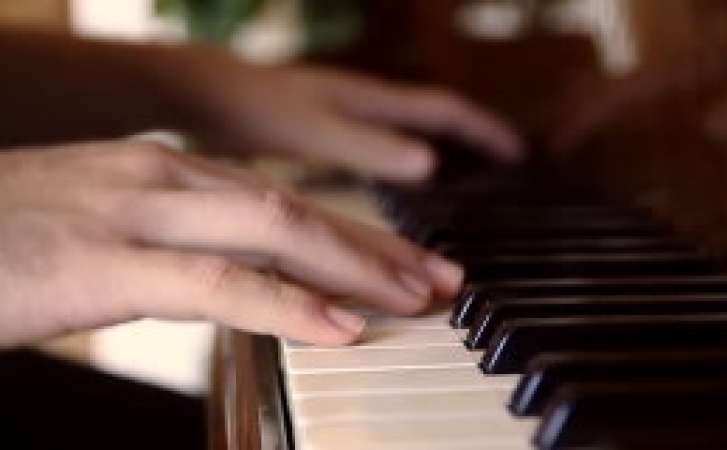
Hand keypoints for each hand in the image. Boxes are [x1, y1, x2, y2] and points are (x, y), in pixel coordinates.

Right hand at [0, 141, 462, 346]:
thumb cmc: (2, 240)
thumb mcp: (103, 232)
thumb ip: (171, 248)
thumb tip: (230, 281)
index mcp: (161, 172)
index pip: (281, 196)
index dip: (351, 230)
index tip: (404, 259)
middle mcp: (160, 179)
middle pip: (296, 207)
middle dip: (375, 243)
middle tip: (439, 275)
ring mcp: (134, 214)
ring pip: (274, 231)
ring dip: (354, 266)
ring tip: (417, 298)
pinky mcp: (107, 263)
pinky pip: (220, 283)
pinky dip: (288, 304)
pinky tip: (341, 329)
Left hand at [177, 55, 522, 181]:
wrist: (202, 92)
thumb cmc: (253, 105)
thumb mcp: (314, 130)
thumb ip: (367, 147)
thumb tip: (429, 164)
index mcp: (369, 100)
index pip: (443, 110)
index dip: (483, 130)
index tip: (519, 152)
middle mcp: (363, 104)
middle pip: (433, 121)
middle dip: (470, 146)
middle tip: (503, 171)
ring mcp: (343, 115)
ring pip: (405, 136)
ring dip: (437, 159)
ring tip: (461, 185)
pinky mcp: (322, 131)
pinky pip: (376, 148)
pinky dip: (397, 169)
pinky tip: (390, 192)